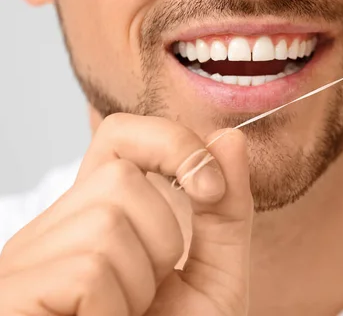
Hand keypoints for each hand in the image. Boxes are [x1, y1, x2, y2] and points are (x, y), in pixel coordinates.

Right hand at [0, 114, 252, 314]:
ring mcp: (27, 259)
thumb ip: (226, 211)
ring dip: (138, 283)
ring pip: (107, 221)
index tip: (210, 187)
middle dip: (160, 242)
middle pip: (121, 180)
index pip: (124, 135)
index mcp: (104, 215)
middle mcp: (58, 227)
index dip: (170, 142)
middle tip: (145, 295)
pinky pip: (87, 269)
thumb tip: (230, 137)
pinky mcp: (13, 289)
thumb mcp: (216, 277)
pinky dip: (112, 309)